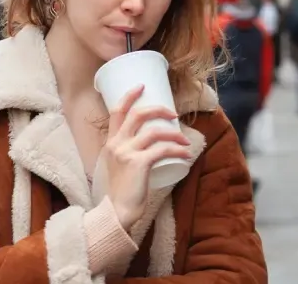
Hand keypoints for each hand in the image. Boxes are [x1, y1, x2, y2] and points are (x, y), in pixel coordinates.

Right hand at [101, 85, 192, 230]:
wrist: (117, 211)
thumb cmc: (122, 191)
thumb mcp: (119, 166)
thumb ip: (130, 153)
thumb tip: (152, 146)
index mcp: (111, 143)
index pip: (116, 111)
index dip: (129, 96)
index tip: (141, 86)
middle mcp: (116, 144)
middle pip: (137, 115)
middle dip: (158, 109)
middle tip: (173, 113)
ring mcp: (127, 153)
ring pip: (155, 132)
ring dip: (174, 135)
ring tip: (184, 142)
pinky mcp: (139, 163)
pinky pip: (163, 150)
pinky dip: (178, 151)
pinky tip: (186, 156)